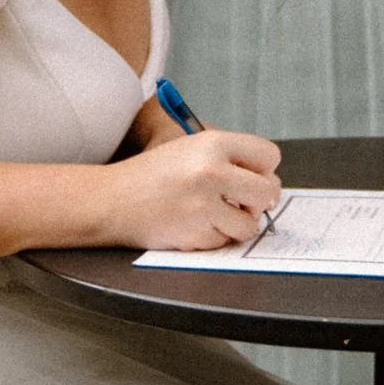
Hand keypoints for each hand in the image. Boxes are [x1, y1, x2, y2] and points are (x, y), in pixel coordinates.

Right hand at [108, 129, 281, 251]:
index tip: (253, 177)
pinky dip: (214, 237)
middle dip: (259, 201)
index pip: (269, 155)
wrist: (113, 199)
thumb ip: (231, 158)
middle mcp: (211, 171)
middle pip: (268, 191)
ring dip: (236, 223)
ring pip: (250, 224)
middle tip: (243, 202)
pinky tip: (195, 224)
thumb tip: (269, 182)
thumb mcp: (192, 148)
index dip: (264, 170)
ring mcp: (204, 204)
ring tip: (215, 214)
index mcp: (214, 143)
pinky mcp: (195, 233)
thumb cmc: (154, 174)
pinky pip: (225, 241)